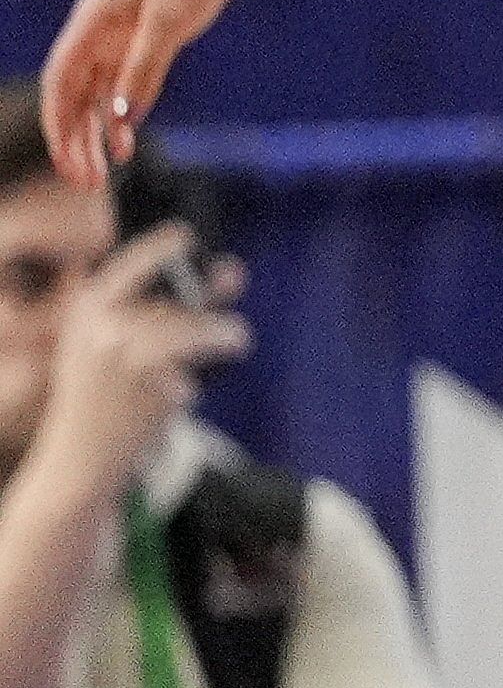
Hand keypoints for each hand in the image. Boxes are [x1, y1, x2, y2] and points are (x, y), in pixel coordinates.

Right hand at [36, 230, 249, 493]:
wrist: (83, 451)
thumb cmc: (107, 390)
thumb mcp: (119, 341)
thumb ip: (175, 305)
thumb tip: (233, 268)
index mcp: (88, 311)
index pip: (127, 267)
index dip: (159, 248)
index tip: (186, 235)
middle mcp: (103, 329)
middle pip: (174, 304)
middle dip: (209, 308)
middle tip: (231, 328)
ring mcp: (125, 357)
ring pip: (191, 330)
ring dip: (223, 335)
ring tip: (235, 340)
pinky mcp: (149, 386)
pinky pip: (195, 370)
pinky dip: (203, 376)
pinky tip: (194, 387)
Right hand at [39, 0, 260, 185]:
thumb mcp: (170, 22)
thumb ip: (143, 69)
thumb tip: (122, 119)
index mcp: (91, 21)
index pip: (59, 82)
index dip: (58, 124)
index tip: (66, 161)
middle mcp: (97, 30)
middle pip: (72, 94)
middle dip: (73, 139)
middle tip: (84, 183)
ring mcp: (119, 35)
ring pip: (96, 94)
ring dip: (96, 133)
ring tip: (102, 175)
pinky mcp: (144, 38)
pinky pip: (123, 84)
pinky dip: (122, 114)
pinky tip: (126, 143)